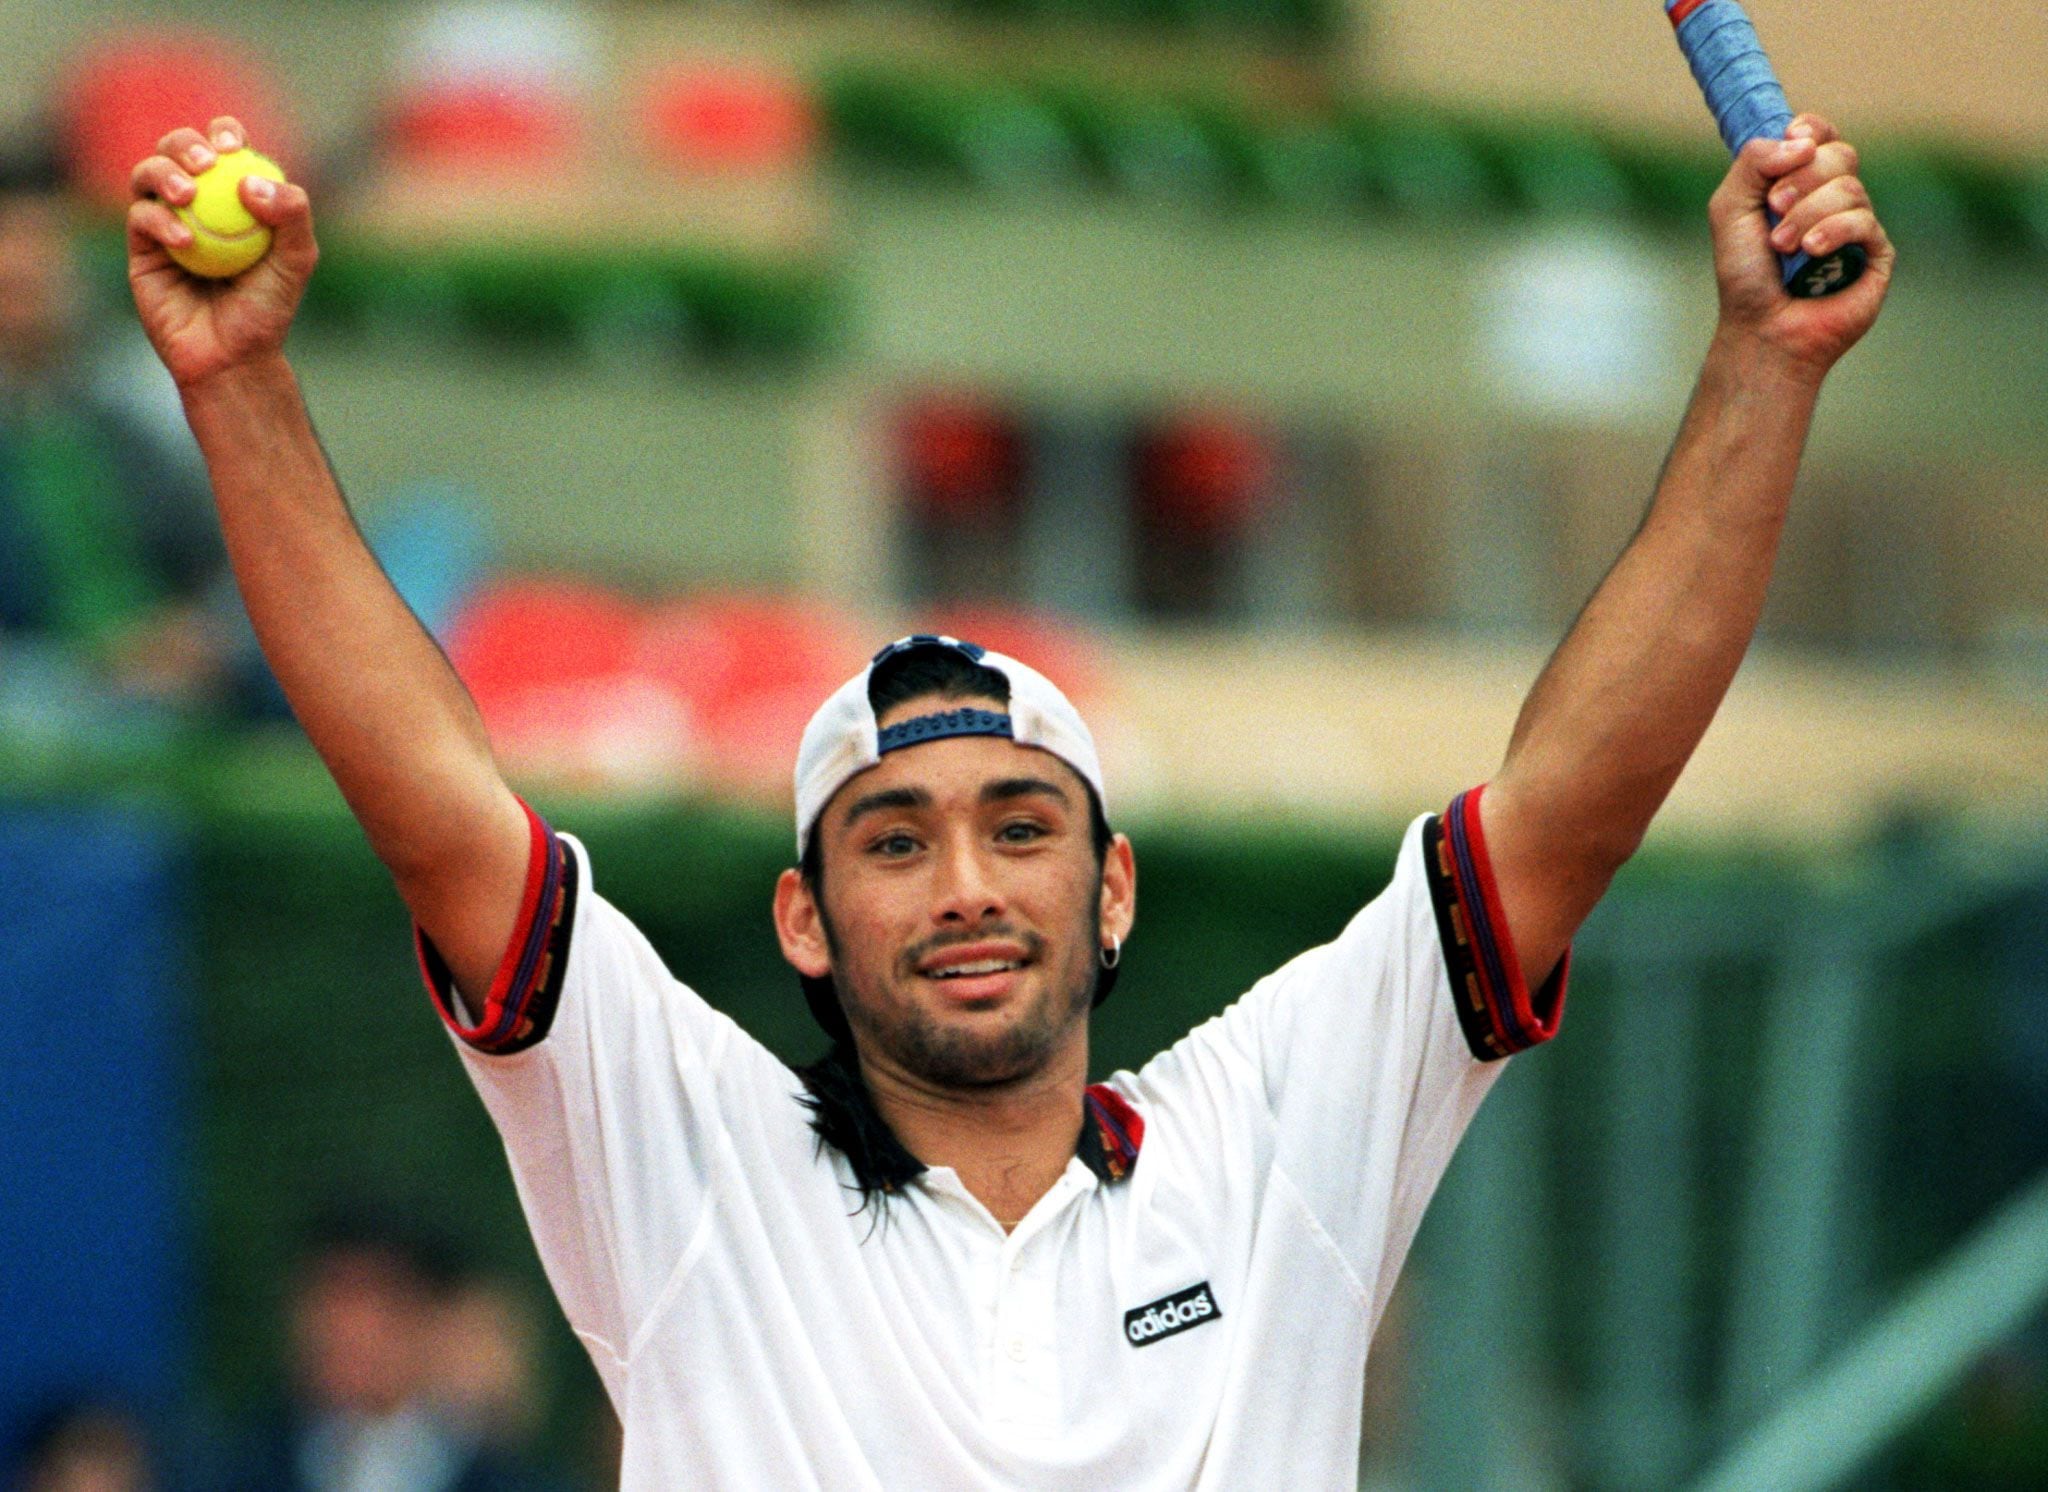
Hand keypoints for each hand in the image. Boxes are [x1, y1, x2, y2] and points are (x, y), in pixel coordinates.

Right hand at [127, 115, 318, 391]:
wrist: (233, 355)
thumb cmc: (269, 308)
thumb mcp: (296, 262)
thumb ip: (292, 216)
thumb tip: (253, 181)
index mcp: (234, 195)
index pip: (225, 148)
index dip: (224, 133)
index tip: (232, 144)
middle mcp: (197, 201)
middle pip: (178, 149)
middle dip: (185, 143)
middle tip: (204, 161)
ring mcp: (165, 220)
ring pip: (148, 173)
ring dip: (164, 172)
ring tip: (187, 194)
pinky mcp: (141, 246)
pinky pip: (140, 217)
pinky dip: (160, 220)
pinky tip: (184, 240)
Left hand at [1708, 113, 1893, 377]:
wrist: (1761, 329)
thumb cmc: (1745, 275)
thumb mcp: (1729, 209)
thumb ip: (1752, 163)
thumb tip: (1799, 140)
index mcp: (1800, 184)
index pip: (1821, 136)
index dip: (1811, 129)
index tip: (1793, 138)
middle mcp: (1833, 199)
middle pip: (1839, 154)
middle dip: (1803, 176)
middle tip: (1774, 206)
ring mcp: (1858, 224)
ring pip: (1850, 187)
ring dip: (1808, 212)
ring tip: (1782, 245)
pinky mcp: (1876, 253)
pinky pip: (1864, 221)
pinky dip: (1832, 231)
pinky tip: (1810, 252)